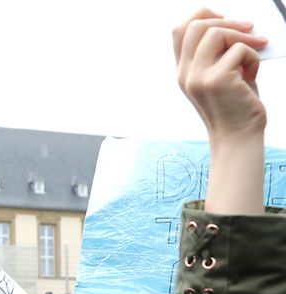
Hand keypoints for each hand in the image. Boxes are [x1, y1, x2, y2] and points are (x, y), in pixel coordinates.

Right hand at [174, 11, 267, 143]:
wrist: (238, 137)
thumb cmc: (234, 106)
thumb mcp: (219, 77)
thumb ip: (216, 55)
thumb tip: (233, 27)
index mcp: (183, 71)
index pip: (179, 30)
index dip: (203, 16)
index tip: (225, 20)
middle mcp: (185, 73)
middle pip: (196, 25)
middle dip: (227, 21)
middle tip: (248, 30)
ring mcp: (198, 77)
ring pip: (215, 32)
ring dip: (242, 36)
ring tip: (255, 49)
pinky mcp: (217, 80)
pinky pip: (239, 50)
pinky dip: (253, 56)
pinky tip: (252, 73)